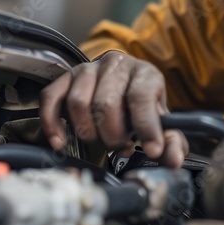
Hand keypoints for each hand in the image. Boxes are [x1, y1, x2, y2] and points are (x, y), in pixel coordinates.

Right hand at [39, 51, 188, 166]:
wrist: (121, 87)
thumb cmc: (140, 107)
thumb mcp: (161, 122)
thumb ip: (171, 141)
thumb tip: (173, 159)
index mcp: (144, 73)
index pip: (141, 96)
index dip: (146, 127)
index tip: (151, 150)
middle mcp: (115, 65)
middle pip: (106, 103)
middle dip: (113, 136)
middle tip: (121, 147)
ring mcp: (86, 69)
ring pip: (78, 103)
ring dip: (88, 133)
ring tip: (100, 141)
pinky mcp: (64, 78)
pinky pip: (50, 99)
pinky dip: (53, 124)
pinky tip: (60, 141)